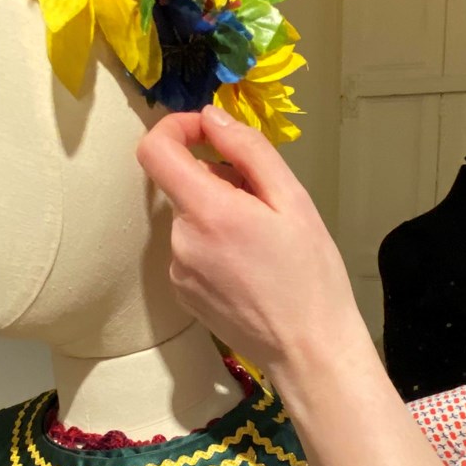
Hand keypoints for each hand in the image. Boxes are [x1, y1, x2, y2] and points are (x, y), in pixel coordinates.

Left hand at [136, 107, 368, 386]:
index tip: (208, 132)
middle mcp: (180, 241)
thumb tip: (212, 116)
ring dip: (220, 212)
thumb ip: (249, 150)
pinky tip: (251, 264)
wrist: (308, 349)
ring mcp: (178, 270)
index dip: (176, 128)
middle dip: (219, 178)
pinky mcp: (183, 293)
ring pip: (189, 217)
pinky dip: (215, 242)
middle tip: (267, 202)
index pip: (155, 150)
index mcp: (207, 212)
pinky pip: (192, 248)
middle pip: (182, 184)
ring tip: (264, 239)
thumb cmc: (311, 275)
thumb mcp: (293, 201)